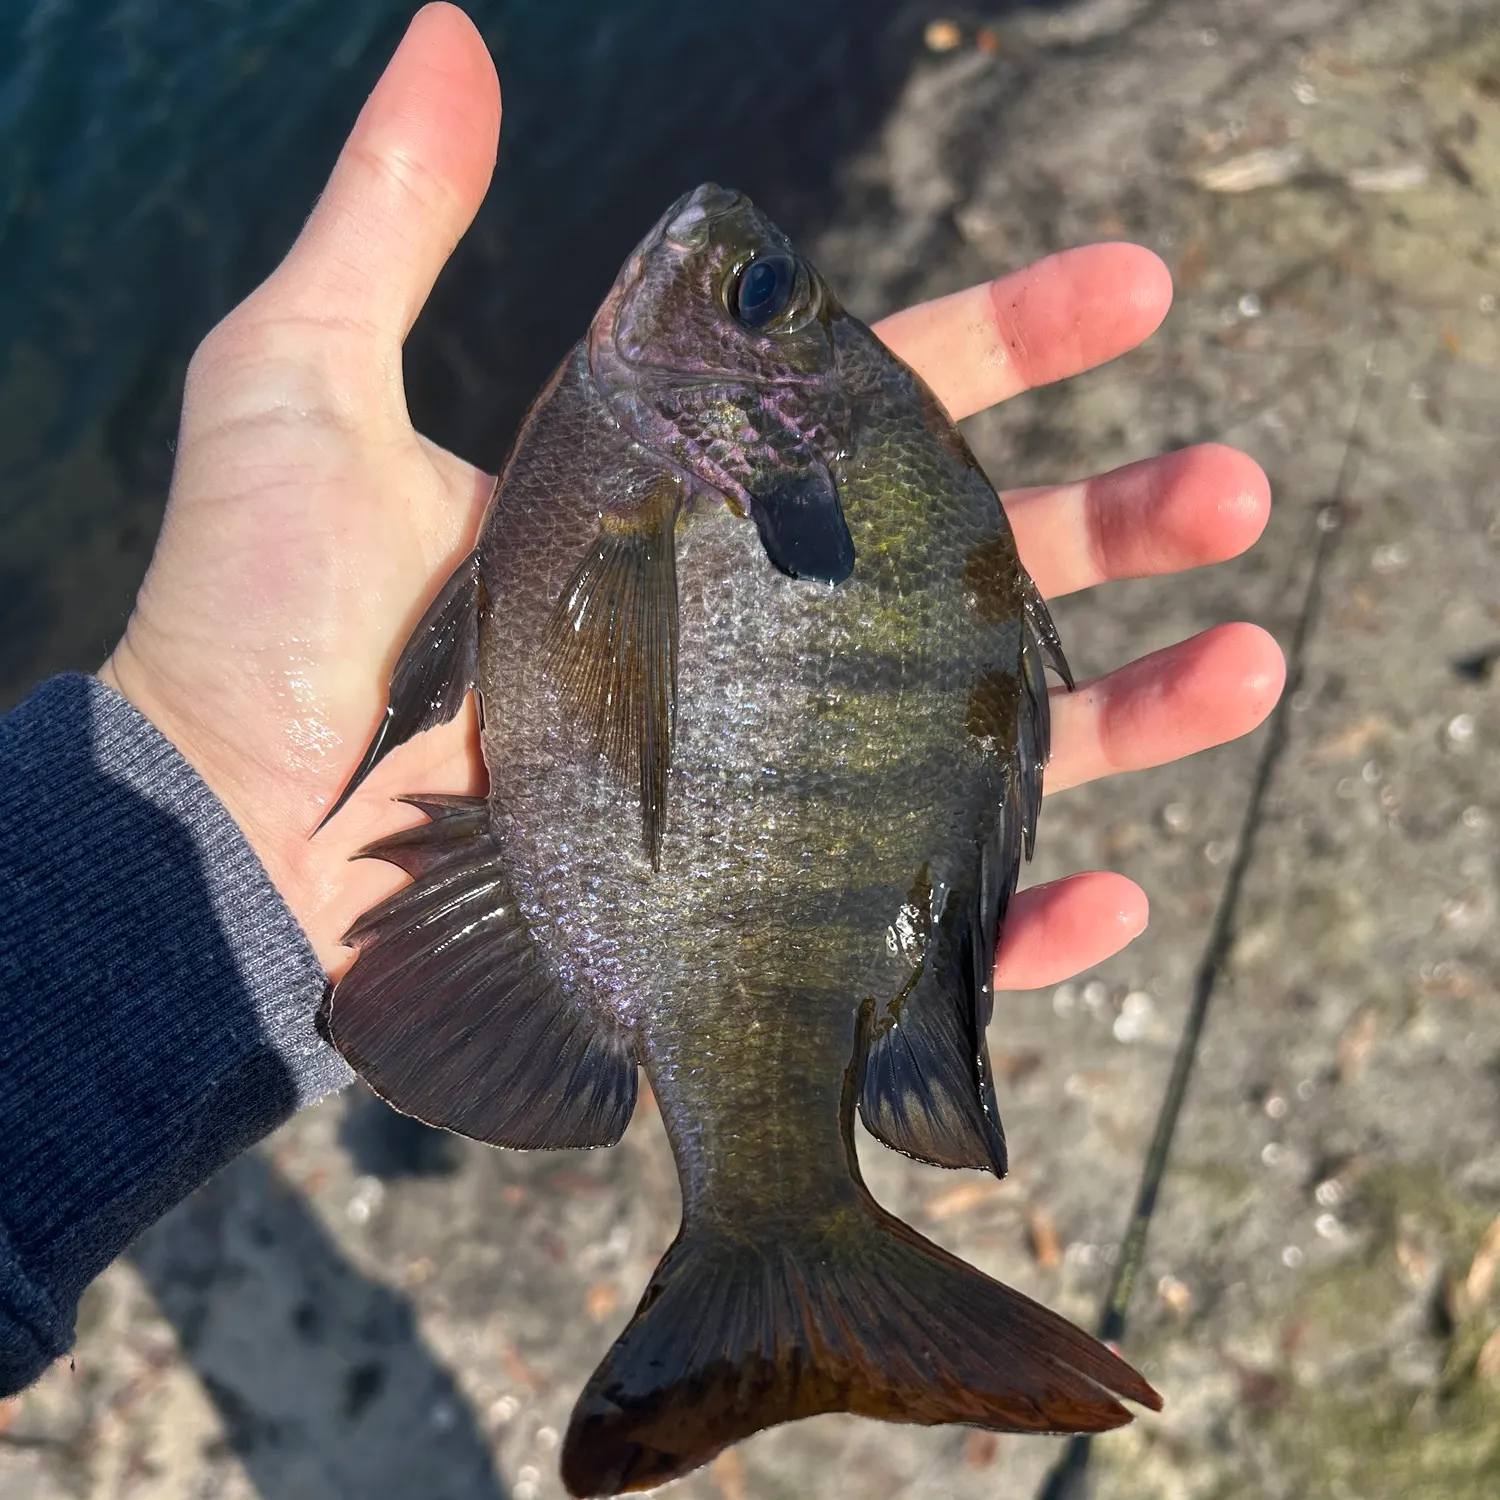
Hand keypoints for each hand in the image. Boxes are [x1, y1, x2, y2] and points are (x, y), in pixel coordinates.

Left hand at [99, 2, 1281, 985]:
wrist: (221, 835)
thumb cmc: (258, 616)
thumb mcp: (310, 387)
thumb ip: (396, 221)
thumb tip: (455, 35)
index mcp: (688, 514)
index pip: (882, 413)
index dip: (1015, 341)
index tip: (1139, 289)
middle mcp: (744, 647)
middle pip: (966, 577)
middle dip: (1114, 524)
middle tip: (1239, 486)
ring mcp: (754, 791)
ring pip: (975, 754)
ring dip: (1127, 712)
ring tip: (1256, 655)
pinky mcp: (738, 926)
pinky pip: (903, 940)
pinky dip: (1010, 930)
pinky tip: (1114, 894)